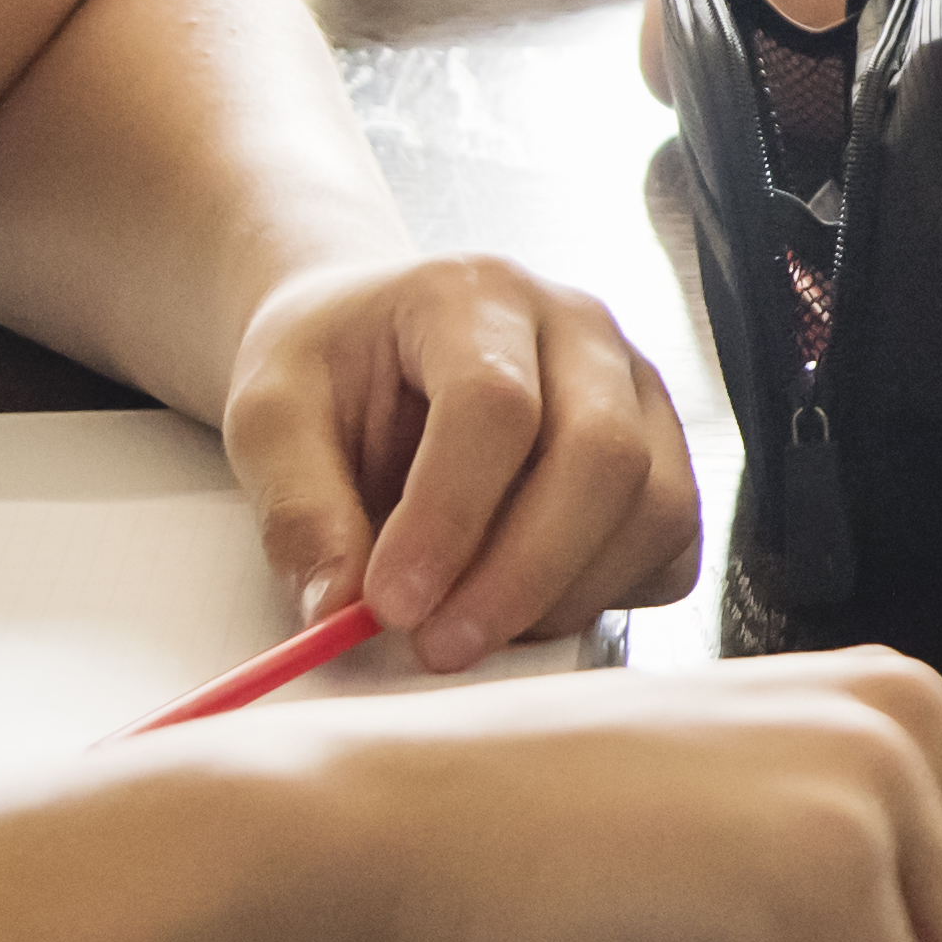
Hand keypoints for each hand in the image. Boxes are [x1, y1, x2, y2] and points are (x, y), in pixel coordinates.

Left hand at [222, 251, 709, 668]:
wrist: (374, 344)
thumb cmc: (330, 371)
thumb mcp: (269, 418)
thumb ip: (297, 510)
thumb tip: (340, 610)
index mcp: (476, 295)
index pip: (496, 404)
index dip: (450, 517)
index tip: (390, 604)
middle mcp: (579, 330)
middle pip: (602, 456)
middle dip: (520, 575)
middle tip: (439, 646)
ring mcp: (637, 390)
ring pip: (656, 506)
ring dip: (564, 596)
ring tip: (470, 629)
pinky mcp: (662, 456)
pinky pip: (672, 546)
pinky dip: (608, 596)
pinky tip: (525, 605)